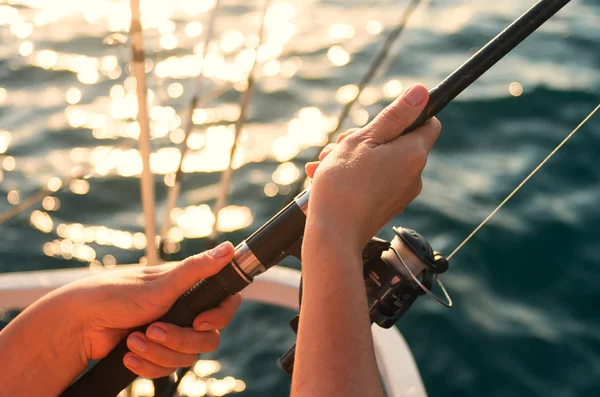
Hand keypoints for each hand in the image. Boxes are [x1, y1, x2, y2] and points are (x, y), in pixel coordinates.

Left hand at [65, 242, 240, 377]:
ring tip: (134, 340)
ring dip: (158, 352)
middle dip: (178, 339)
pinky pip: (166, 370)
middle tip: (154, 330)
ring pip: (187, 357)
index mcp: (190, 289)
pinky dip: (147, 364)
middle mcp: (185, 312)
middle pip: (208, 338)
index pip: (226, 304)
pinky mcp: (156, 353)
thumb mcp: (162, 282)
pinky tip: (129, 354)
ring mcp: (171, 334)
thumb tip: (229, 249)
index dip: (219, 317)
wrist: (79, 325)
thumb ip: (198, 268)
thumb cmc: (117, 294)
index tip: (200, 321)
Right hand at [305, 85, 439, 250]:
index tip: (381, 120)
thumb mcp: (364, 139)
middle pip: (397, 142)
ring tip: (324, 165)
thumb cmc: (344, 185)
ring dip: (352, 157)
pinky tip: (326, 179)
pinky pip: (375, 182)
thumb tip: (422, 92)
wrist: (333, 236)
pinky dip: (354, 176)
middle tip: (339, 145)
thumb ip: (395, 116)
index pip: (429, 122)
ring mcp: (401, 194)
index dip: (407, 115)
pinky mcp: (386, 207)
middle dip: (365, 138)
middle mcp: (414, 175)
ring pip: (381, 162)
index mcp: (413, 154)